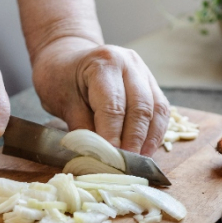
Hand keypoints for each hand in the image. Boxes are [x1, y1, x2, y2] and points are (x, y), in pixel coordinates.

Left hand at [32, 37, 169, 155]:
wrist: (67, 56)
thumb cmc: (60, 77)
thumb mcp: (62, 102)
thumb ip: (82, 128)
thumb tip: (98, 158)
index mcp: (104, 63)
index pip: (113, 107)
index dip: (113, 137)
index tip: (110, 161)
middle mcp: (129, 64)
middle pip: (140, 108)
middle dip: (134, 141)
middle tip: (125, 166)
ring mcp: (144, 72)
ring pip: (156, 110)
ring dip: (149, 139)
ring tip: (138, 162)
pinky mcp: (151, 83)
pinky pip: (160, 110)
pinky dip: (155, 132)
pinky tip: (146, 149)